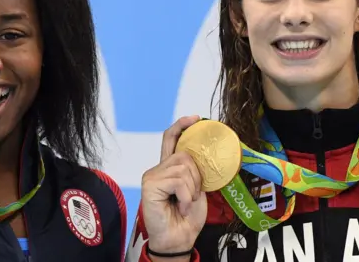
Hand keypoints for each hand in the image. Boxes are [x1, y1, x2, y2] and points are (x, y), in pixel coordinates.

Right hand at [141, 116, 206, 259]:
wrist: (178, 240)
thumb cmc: (186, 218)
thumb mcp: (197, 189)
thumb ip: (196, 172)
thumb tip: (208, 155)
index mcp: (168, 168)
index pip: (170, 139)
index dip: (182, 125)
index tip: (196, 118)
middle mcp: (158, 169)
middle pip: (184, 154)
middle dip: (197, 176)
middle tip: (193, 196)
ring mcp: (152, 176)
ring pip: (184, 168)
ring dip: (192, 189)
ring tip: (185, 203)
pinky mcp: (150, 185)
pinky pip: (178, 181)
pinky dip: (186, 196)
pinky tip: (180, 207)